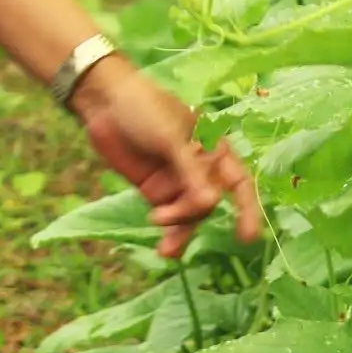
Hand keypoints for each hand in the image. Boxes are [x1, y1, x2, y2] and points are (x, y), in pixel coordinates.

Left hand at [69, 57, 263, 257]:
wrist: (104, 101)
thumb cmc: (144, 108)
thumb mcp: (169, 137)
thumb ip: (189, 171)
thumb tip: (210, 204)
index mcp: (213, 148)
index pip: (239, 182)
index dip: (247, 208)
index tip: (247, 236)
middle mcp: (200, 168)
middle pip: (208, 202)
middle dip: (192, 213)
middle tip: (165, 215)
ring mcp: (177, 181)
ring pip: (189, 214)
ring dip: (179, 232)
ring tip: (165, 248)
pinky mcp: (155, 190)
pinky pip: (168, 217)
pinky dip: (168, 233)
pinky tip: (164, 250)